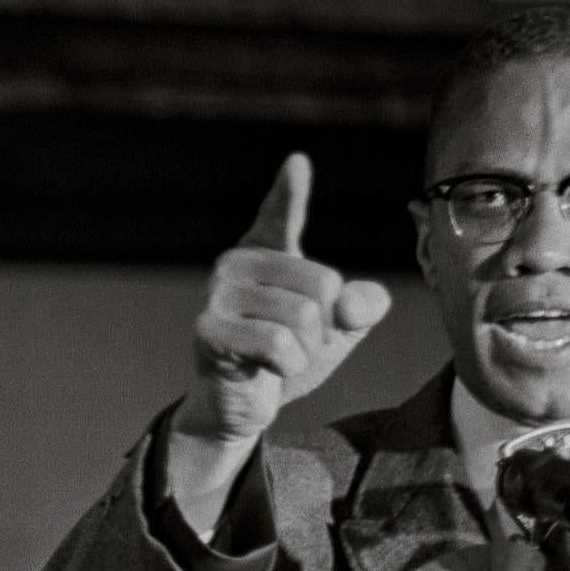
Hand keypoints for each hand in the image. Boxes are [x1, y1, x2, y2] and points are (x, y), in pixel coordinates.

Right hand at [179, 154, 392, 446]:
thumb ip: (362, 306)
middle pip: (322, 285)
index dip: (290, 192)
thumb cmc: (286, 357)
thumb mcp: (338, 329)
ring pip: (301, 318)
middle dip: (325, 327)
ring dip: (305, 351)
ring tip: (281, 358)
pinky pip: (276, 344)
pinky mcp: (207, 329)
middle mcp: (236, 263)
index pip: (281, 214)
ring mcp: (216, 294)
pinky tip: (265, 371)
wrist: (240, 406)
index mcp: (266, 252)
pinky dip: (287, 366)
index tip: (297, 164)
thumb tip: (353, 306)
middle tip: (298, 344)